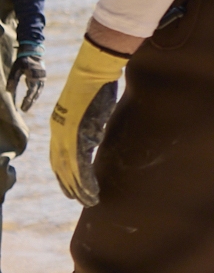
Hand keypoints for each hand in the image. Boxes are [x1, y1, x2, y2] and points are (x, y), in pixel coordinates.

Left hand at [8, 55, 40, 112]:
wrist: (32, 52)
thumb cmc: (22, 60)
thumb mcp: (15, 69)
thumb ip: (12, 80)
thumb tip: (8, 91)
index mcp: (34, 77)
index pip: (31, 92)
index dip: (26, 101)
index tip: (22, 108)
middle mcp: (40, 79)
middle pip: (36, 94)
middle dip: (30, 103)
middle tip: (24, 110)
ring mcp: (42, 79)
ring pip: (38, 92)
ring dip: (33, 99)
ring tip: (27, 106)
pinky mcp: (41, 78)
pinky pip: (38, 88)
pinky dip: (34, 94)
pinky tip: (30, 97)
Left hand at [49, 39, 128, 203]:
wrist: (93, 71)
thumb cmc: (95, 86)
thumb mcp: (89, 110)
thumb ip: (88, 126)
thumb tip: (93, 141)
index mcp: (59, 126)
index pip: (58, 156)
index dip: (64, 173)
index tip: (71, 187)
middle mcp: (58, 133)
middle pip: (61, 166)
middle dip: (69, 186)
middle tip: (79, 200)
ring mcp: (66, 134)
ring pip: (69, 170)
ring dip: (79, 188)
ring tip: (89, 201)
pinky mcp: (77, 135)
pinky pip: (80, 164)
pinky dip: (85, 180)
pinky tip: (91, 190)